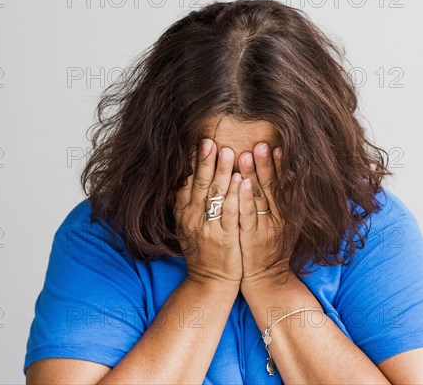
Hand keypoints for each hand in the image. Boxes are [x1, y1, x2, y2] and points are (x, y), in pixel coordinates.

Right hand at [174, 138, 242, 288]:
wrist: (210, 281)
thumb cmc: (201, 252)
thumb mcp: (186, 227)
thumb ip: (182, 204)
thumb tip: (181, 179)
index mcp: (184, 214)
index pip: (187, 183)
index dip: (192, 164)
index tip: (197, 144)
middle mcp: (194, 219)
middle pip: (200, 185)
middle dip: (206, 162)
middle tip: (211, 141)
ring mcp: (209, 228)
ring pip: (216, 196)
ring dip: (222, 172)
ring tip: (229, 152)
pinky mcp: (226, 238)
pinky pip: (231, 214)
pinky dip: (235, 197)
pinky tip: (241, 181)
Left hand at [237, 142, 290, 290]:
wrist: (266, 279)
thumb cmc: (271, 249)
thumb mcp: (282, 225)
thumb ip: (282, 203)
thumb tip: (278, 176)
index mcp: (286, 214)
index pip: (284, 185)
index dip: (280, 167)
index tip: (277, 147)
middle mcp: (278, 219)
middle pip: (272, 187)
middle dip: (266, 164)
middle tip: (260, 144)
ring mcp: (264, 228)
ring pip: (259, 198)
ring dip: (254, 175)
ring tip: (247, 154)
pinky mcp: (251, 237)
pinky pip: (248, 215)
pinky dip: (244, 198)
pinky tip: (241, 182)